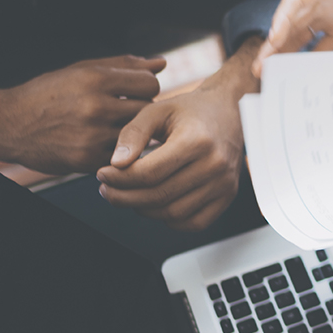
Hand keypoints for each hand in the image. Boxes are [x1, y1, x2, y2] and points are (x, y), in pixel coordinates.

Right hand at [0, 55, 164, 173]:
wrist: (8, 124)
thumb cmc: (49, 93)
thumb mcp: (81, 70)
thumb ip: (123, 66)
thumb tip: (162, 63)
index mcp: (95, 79)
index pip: (150, 83)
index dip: (145, 87)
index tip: (133, 92)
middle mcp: (95, 106)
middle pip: (147, 109)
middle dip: (139, 109)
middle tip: (124, 111)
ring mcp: (92, 135)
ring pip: (137, 135)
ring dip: (131, 132)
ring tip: (112, 126)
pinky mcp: (87, 160)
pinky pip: (121, 155)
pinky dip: (116, 150)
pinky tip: (100, 143)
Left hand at [96, 45, 251, 231]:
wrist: (229, 110)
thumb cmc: (191, 110)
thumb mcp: (157, 110)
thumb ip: (133, 134)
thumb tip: (116, 164)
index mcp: (197, 140)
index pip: (149, 173)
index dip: (119, 178)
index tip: (103, 173)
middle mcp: (214, 165)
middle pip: (159, 196)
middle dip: (124, 197)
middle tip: (107, 189)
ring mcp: (224, 183)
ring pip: (174, 213)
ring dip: (144, 210)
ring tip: (129, 195)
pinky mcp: (228, 195)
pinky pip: (194, 223)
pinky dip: (170, 220)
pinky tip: (156, 205)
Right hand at [254, 0, 332, 71]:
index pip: (297, 0)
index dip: (282, 19)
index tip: (272, 38)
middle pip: (291, 22)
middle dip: (274, 44)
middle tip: (260, 66)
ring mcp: (331, 14)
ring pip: (301, 35)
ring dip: (286, 54)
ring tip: (272, 75)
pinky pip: (322, 45)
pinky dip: (311, 59)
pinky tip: (302, 76)